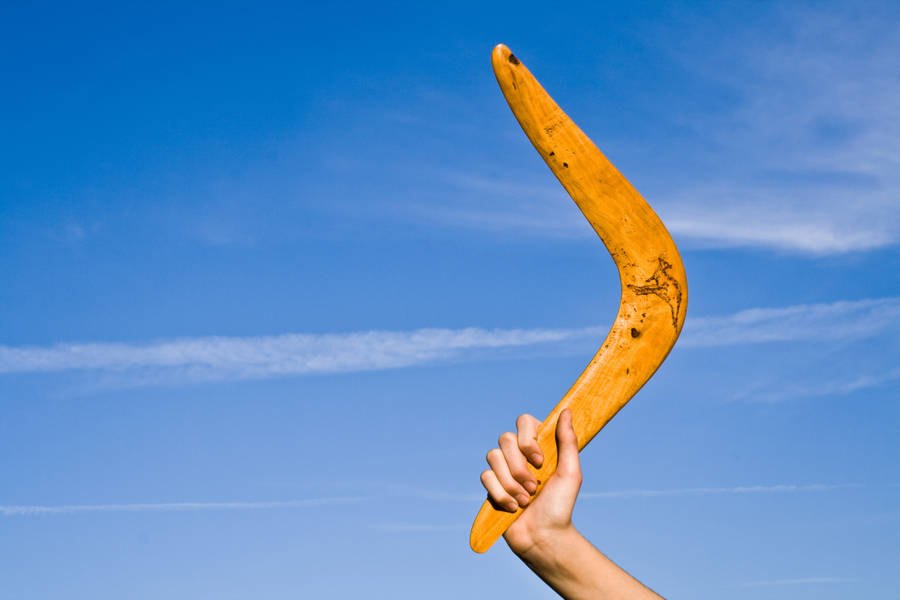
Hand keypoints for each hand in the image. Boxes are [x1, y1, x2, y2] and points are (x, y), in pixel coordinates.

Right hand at [481, 409, 581, 555]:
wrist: (544, 537)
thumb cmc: (561, 506)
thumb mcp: (571, 472)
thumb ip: (568, 441)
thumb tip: (567, 410)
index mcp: (537, 447)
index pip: (524, 422)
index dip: (527, 439)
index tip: (540, 461)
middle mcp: (518, 454)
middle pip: (505, 439)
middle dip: (519, 467)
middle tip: (535, 487)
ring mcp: (503, 469)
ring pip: (493, 457)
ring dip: (512, 483)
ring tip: (526, 501)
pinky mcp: (491, 486)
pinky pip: (486, 477)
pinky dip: (501, 494)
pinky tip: (514, 508)